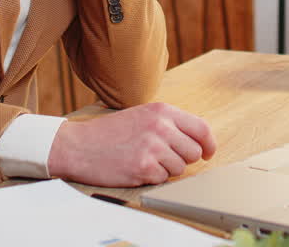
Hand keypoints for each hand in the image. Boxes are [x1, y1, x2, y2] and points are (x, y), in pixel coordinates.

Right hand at [47, 102, 216, 186]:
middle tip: (162, 157)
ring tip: (145, 159)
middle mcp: (161, 126)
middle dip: (182, 158)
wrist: (79, 146)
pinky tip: (136, 167)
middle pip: (194, 151)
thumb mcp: (142, 115)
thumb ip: (169, 123)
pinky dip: (153, 177)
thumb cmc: (109, 133)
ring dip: (166, 169)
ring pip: (180, 167)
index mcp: (162, 111)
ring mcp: (153, 147)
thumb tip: (198, 140)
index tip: (207, 152)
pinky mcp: (145, 167)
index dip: (209, 144)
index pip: (201, 128)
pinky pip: (163, 178)